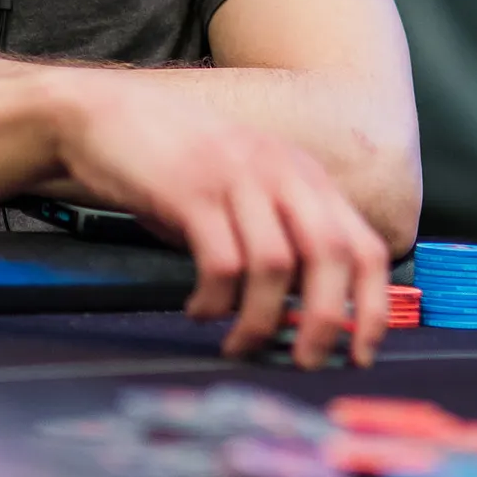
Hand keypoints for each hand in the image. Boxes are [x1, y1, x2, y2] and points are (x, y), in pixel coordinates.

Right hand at [47, 70, 390, 367]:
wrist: (103, 115)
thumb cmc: (174, 162)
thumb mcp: (244, 185)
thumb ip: (279, 232)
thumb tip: (305, 312)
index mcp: (303, 175)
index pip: (364, 246)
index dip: (373, 305)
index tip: (360, 352)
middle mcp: (280, 171)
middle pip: (330, 255)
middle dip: (324, 321)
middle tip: (302, 361)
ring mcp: (236, 177)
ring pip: (275, 266)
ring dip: (259, 319)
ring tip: (238, 343)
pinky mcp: (191, 191)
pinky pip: (220, 263)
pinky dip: (214, 302)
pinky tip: (199, 310)